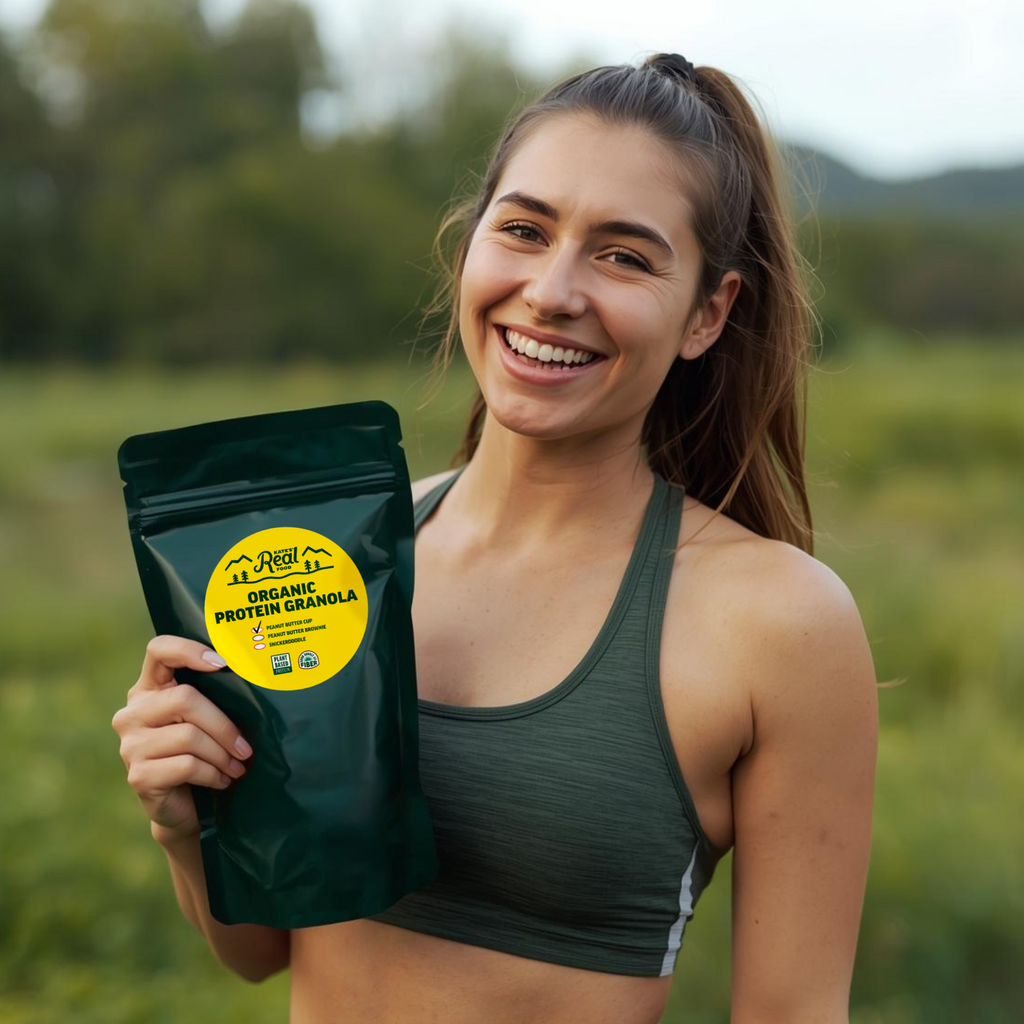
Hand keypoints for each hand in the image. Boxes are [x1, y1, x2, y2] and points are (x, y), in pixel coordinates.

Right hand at [111, 636, 252, 841]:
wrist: (184, 807)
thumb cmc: (202, 753)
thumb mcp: (205, 720)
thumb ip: (213, 697)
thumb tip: (255, 679)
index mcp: (149, 689)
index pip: (158, 650)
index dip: (189, 650)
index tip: (223, 663)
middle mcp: (132, 713)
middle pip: (184, 698)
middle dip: (224, 725)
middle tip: (245, 747)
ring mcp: (131, 745)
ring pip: (189, 736)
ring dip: (222, 754)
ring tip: (237, 766)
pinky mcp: (138, 775)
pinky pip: (187, 765)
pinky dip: (213, 774)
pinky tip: (222, 780)